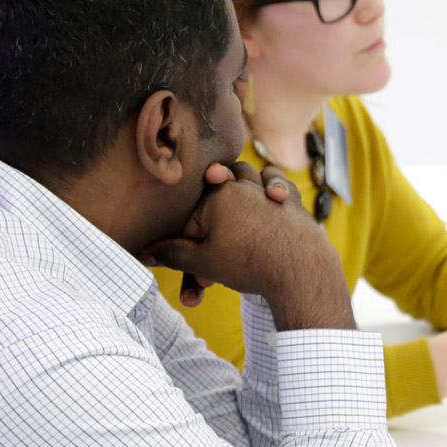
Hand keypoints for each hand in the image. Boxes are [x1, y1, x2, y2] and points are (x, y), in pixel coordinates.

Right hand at [168, 163, 290, 306]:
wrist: (302, 271)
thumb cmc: (250, 265)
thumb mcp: (202, 262)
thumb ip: (172, 253)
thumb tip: (143, 254)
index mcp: (220, 193)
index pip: (195, 210)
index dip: (190, 236)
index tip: (193, 255)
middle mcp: (247, 185)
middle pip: (225, 176)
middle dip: (216, 186)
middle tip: (214, 182)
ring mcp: (272, 192)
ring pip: (256, 174)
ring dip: (248, 180)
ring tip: (243, 187)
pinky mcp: (295, 204)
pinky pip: (282, 187)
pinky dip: (275, 189)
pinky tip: (273, 198)